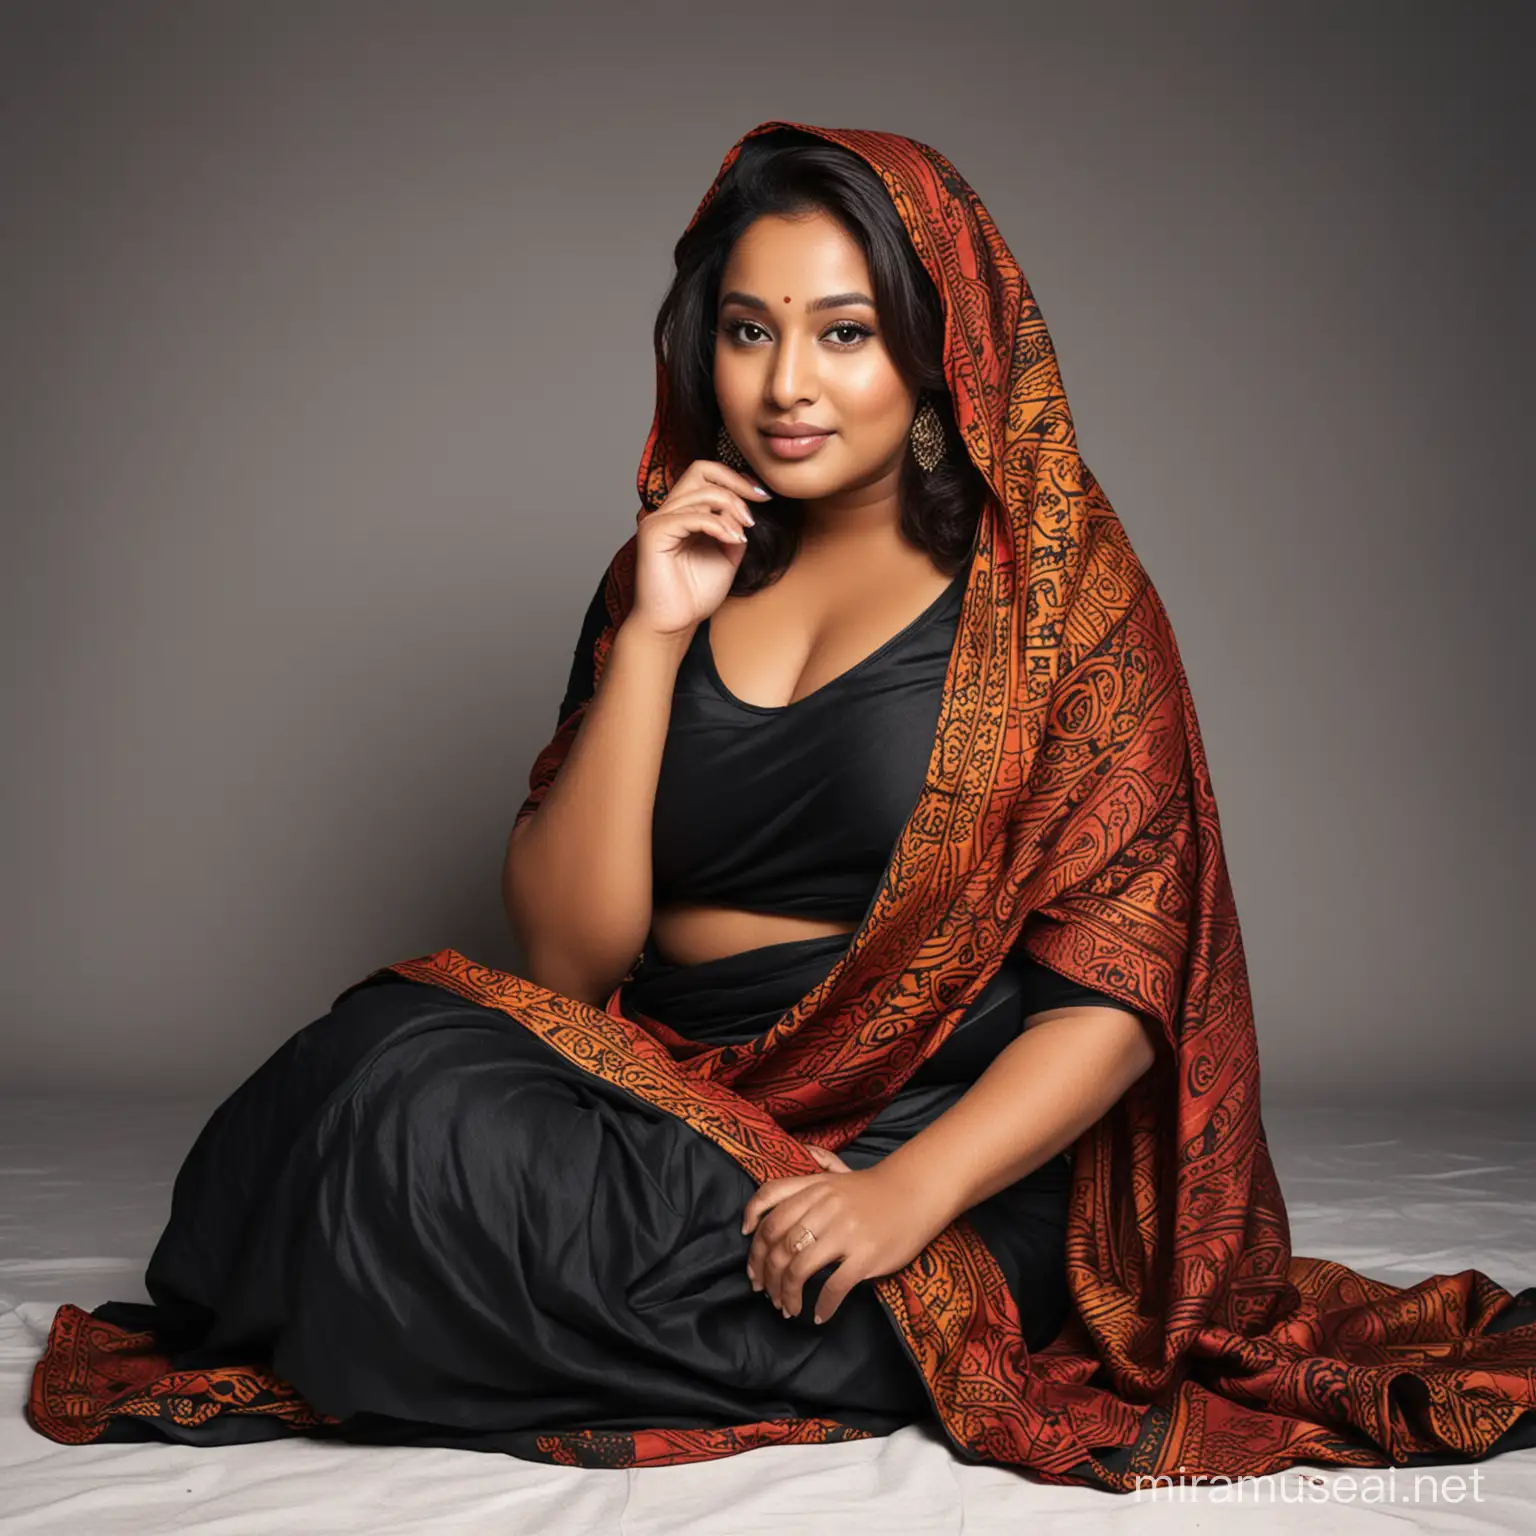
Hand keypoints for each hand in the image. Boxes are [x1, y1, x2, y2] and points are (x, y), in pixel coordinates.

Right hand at [627, 460, 770, 638]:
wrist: (675, 623)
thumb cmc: (695, 594)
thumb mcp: (728, 554)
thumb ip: (736, 528)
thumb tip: (747, 508)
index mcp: (683, 512)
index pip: (707, 474)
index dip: (737, 479)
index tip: (763, 495)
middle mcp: (669, 510)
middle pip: (701, 470)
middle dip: (735, 483)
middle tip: (757, 505)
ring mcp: (658, 519)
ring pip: (701, 493)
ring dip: (732, 509)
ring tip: (743, 535)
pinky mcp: (654, 533)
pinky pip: (692, 516)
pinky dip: (718, 525)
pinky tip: (733, 541)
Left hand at [741, 1144, 951, 1324]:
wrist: (916, 1193)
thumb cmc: (872, 1190)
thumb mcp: (838, 1174)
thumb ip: (810, 1171)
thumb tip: (791, 1169)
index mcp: (814, 1186)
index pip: (769, 1204)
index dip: (754, 1237)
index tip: (752, 1262)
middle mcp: (825, 1207)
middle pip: (778, 1244)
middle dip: (766, 1275)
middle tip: (766, 1293)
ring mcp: (845, 1231)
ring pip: (798, 1269)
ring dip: (787, 1295)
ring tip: (788, 1309)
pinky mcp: (866, 1255)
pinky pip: (833, 1288)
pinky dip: (821, 1307)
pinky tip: (818, 1316)